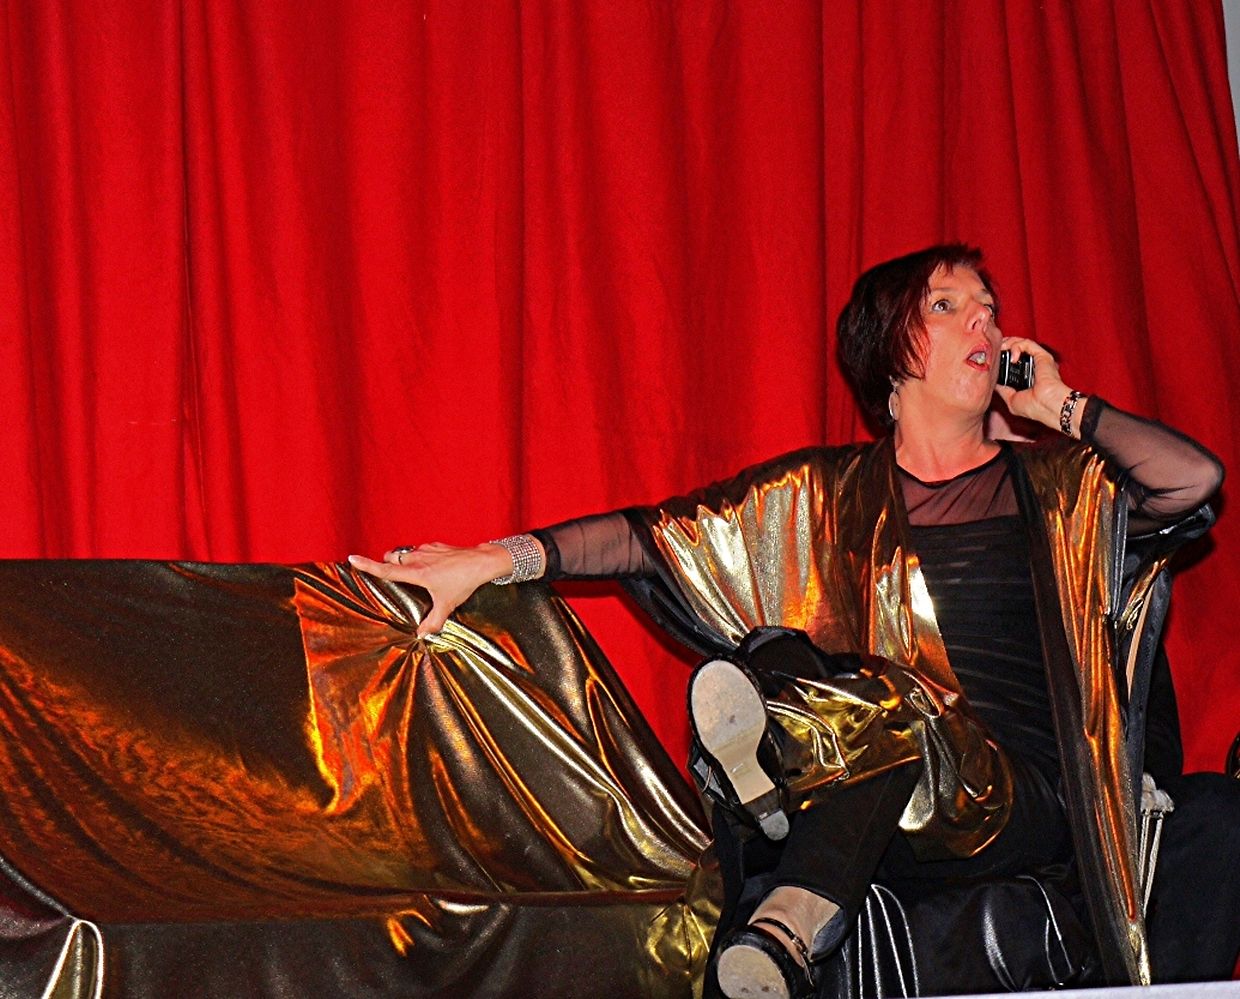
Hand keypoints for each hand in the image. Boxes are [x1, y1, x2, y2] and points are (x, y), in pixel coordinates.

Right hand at [347, 542, 513, 636]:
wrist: (481, 562)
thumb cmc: (463, 582)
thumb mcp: (447, 604)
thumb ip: (433, 621)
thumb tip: (422, 636)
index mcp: (417, 573)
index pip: (386, 569)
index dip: (367, 565)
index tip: (352, 558)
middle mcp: (418, 558)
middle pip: (391, 558)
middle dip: (386, 564)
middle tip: (392, 577)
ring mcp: (427, 549)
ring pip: (404, 553)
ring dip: (403, 561)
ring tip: (414, 575)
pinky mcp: (436, 545)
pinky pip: (420, 550)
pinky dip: (419, 557)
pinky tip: (432, 568)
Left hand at [993, 336, 1082, 434]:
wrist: (1046, 406)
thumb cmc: (1034, 407)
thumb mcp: (1011, 399)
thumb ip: (1003, 389)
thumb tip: (992, 382)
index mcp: (1026, 376)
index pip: (1012, 359)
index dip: (1001, 355)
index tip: (991, 357)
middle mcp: (1033, 366)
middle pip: (1016, 348)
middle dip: (1003, 345)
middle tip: (995, 349)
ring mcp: (1038, 360)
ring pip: (1021, 342)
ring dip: (1008, 343)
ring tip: (1002, 350)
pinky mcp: (1042, 356)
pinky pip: (1027, 343)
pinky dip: (1017, 346)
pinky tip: (1013, 357)